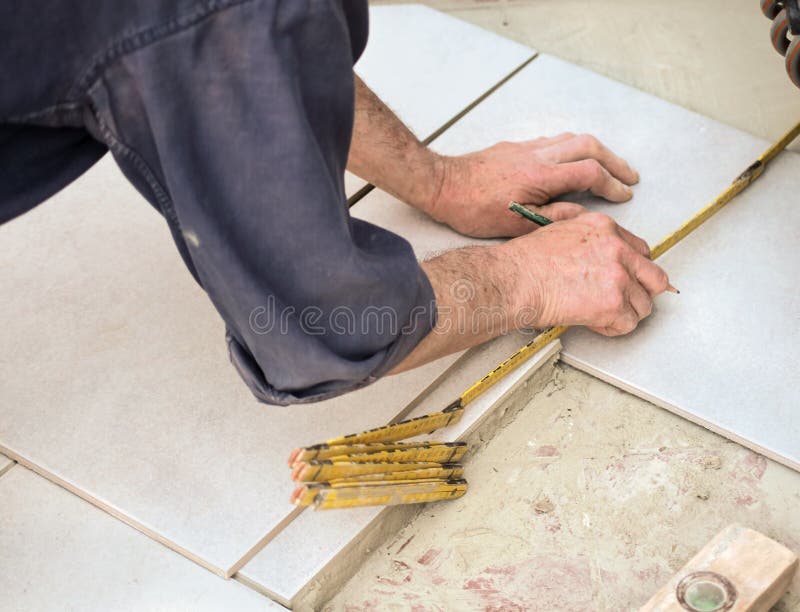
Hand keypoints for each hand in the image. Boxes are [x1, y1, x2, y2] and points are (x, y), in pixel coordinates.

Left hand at [426, 133, 639, 237]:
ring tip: (606, 165)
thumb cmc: (472, 209)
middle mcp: (537, 155)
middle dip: (613, 161)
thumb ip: (553, 217)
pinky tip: (570, 159)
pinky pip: (552, 140)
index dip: (612, 184)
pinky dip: (571, 147)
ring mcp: (525, 148)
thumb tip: (583, 213)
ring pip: (570, 138)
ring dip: (594, 150)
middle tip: (628, 175)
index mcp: (541, 176)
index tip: (623, 194)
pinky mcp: (513, 147)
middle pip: (588, 146)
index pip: (590, 174)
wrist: (440, 185)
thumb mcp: (516, 225)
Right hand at [500, 212, 669, 335]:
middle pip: (654, 277)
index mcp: (605, 229)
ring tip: (603, 314)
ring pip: (644, 304)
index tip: (629, 279)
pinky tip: (596, 323)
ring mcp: (618, 278)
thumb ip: (589, 240)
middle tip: (627, 301)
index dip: (635, 269)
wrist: (516, 281)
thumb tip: (596, 255)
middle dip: (642, 292)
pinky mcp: (613, 304)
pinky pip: (628, 324)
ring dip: (626, 313)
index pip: (641, 250)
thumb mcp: (562, 231)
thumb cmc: (527, 262)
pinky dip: (613, 328)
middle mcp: (618, 250)